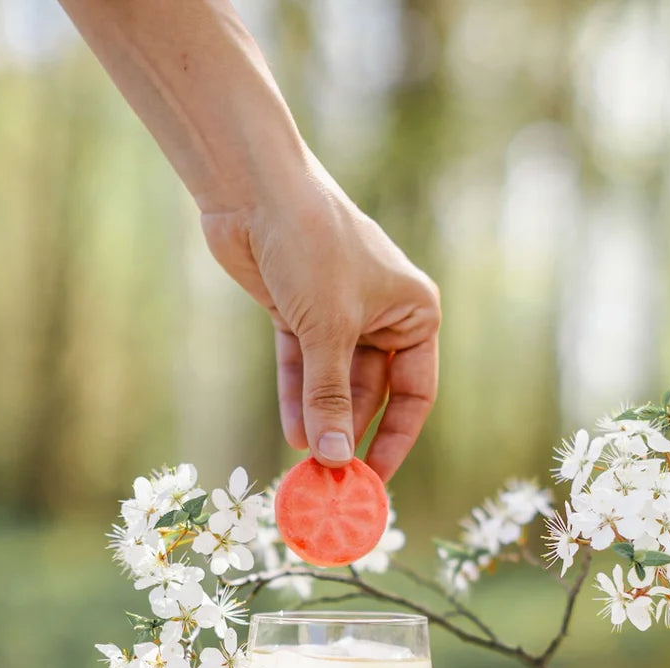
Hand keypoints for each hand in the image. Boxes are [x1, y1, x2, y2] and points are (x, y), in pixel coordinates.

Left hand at [201, 155, 440, 480]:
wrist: (255, 188)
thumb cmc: (311, 246)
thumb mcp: (329, 330)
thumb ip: (330, 396)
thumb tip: (333, 458)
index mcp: (414, 313)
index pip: (415, 394)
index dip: (396, 439)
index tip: (375, 477)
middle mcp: (382, 316)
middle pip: (372, 394)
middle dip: (349, 432)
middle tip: (332, 478)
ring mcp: (338, 316)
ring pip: (334, 383)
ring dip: (320, 420)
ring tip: (306, 464)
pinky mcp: (298, 313)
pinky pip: (303, 368)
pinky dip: (298, 396)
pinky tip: (292, 432)